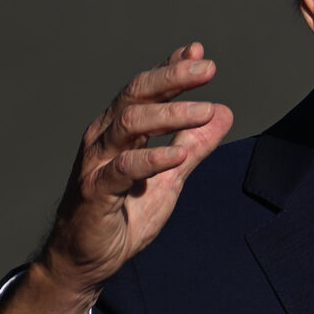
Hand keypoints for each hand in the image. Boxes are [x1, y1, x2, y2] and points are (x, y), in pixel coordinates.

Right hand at [0, 43, 232, 313]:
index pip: (147, 90)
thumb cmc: (125, 213)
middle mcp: (105, 139)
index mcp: (120, 130)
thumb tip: (223, 112)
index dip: (172, 69)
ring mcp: (97, 164)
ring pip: (130, 124)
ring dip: (170, 114)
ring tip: (205, 110)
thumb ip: (195, 146)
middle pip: (136, 95)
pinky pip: (124, 168)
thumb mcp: (171, 176)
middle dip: (172, 78)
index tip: (199, 53)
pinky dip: (152, 158)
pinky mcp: (96, 193)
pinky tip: (177, 155)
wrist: (89, 260)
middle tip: (207, 69)